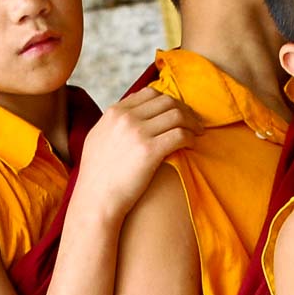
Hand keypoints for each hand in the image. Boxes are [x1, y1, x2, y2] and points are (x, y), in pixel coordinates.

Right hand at [75, 87, 196, 217]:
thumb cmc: (97, 176)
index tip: (177, 111)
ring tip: (197, 133)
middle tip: (194, 122)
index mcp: (114, 112)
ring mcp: (137, 133)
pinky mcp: (150, 151)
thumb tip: (131, 115)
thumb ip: (114, 123)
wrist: (96, 201)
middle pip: (167, 101)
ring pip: (177, 115)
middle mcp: (125, 118)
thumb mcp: (97, 139)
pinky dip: (191, 137)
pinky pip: (180, 134)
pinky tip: (192, 144)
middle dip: (185, 110)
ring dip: (192, 122)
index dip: (168, 101)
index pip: (150, 93)